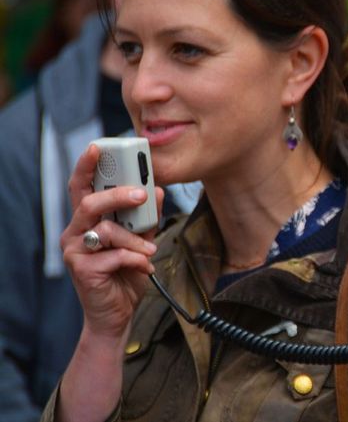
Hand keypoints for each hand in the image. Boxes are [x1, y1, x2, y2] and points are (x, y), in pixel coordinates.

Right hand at [60, 144, 164, 339]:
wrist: (117, 315)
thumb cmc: (126, 275)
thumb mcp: (141, 242)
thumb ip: (146, 218)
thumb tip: (158, 190)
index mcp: (87, 221)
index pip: (81, 187)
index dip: (86, 165)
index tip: (99, 146)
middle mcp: (75, 232)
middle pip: (90, 203)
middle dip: (118, 195)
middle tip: (142, 195)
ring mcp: (75, 252)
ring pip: (106, 231)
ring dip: (135, 240)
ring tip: (150, 251)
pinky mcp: (82, 270)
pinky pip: (113, 256)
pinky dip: (135, 259)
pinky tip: (144, 267)